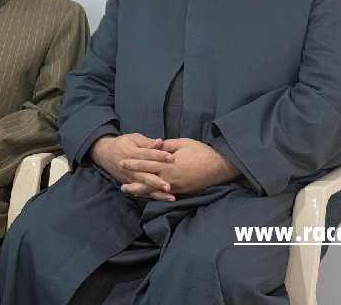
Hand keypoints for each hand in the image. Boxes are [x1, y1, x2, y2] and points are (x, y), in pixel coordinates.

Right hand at [90, 133, 174, 200]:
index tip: (171, 158)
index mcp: (131, 153)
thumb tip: (160, 142)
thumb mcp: (133, 139)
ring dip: (157, 193)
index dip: (159, 156)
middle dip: (157, 182)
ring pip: (145, 187)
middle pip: (145, 176)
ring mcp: (130, 178)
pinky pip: (142, 192)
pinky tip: (164, 199)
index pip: (147, 155)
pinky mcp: (130, 184)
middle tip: (168, 186)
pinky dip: (152, 196)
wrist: (104, 154)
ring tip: (171, 197)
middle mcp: (130, 168)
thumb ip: (147, 142)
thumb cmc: (122, 144)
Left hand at [120, 138, 238, 195]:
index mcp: (169, 164)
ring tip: (130, 192)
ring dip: (142, 191)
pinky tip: (148, 196)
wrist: (219, 166)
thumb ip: (167, 146)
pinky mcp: (182, 191)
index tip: (122, 162)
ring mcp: (176, 186)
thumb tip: (156, 146)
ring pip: (155, 190)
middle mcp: (170, 177)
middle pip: (148, 180)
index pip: (147, 164)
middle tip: (120, 184)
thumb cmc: (201, 152)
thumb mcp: (183, 143)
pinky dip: (155, 195)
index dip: (134, 163)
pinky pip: (165, 194)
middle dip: (134, 181)